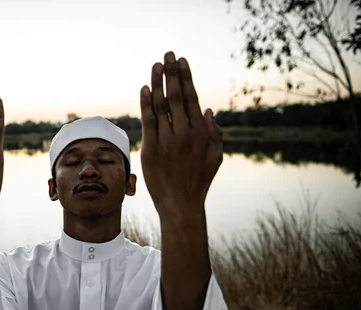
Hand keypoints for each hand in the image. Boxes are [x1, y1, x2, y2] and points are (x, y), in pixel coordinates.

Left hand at [139, 52, 222, 216]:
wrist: (181, 205)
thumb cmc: (199, 181)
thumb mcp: (215, 157)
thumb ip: (214, 133)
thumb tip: (207, 109)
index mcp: (201, 133)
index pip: (192, 98)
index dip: (186, 78)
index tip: (181, 61)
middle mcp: (185, 134)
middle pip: (176, 97)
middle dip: (172, 73)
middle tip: (168, 54)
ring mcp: (168, 142)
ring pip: (161, 106)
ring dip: (158, 83)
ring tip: (155, 65)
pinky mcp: (151, 150)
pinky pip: (148, 122)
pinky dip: (146, 104)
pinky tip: (144, 88)